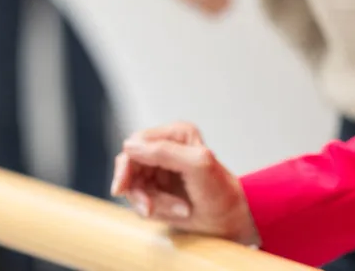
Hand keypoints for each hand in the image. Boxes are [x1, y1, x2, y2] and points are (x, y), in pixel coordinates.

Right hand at [112, 122, 257, 243]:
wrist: (231, 220)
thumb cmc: (221, 192)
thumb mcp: (197, 166)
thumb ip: (164, 152)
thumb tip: (129, 146)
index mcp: (176, 133)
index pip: (135, 143)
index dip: (126, 166)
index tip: (123, 189)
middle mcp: (166, 147)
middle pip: (129, 166)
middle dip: (139, 191)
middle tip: (151, 210)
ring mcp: (160, 169)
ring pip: (132, 186)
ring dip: (151, 203)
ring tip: (178, 210)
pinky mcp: (158, 188)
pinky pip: (140, 200)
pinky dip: (154, 210)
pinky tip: (175, 212)